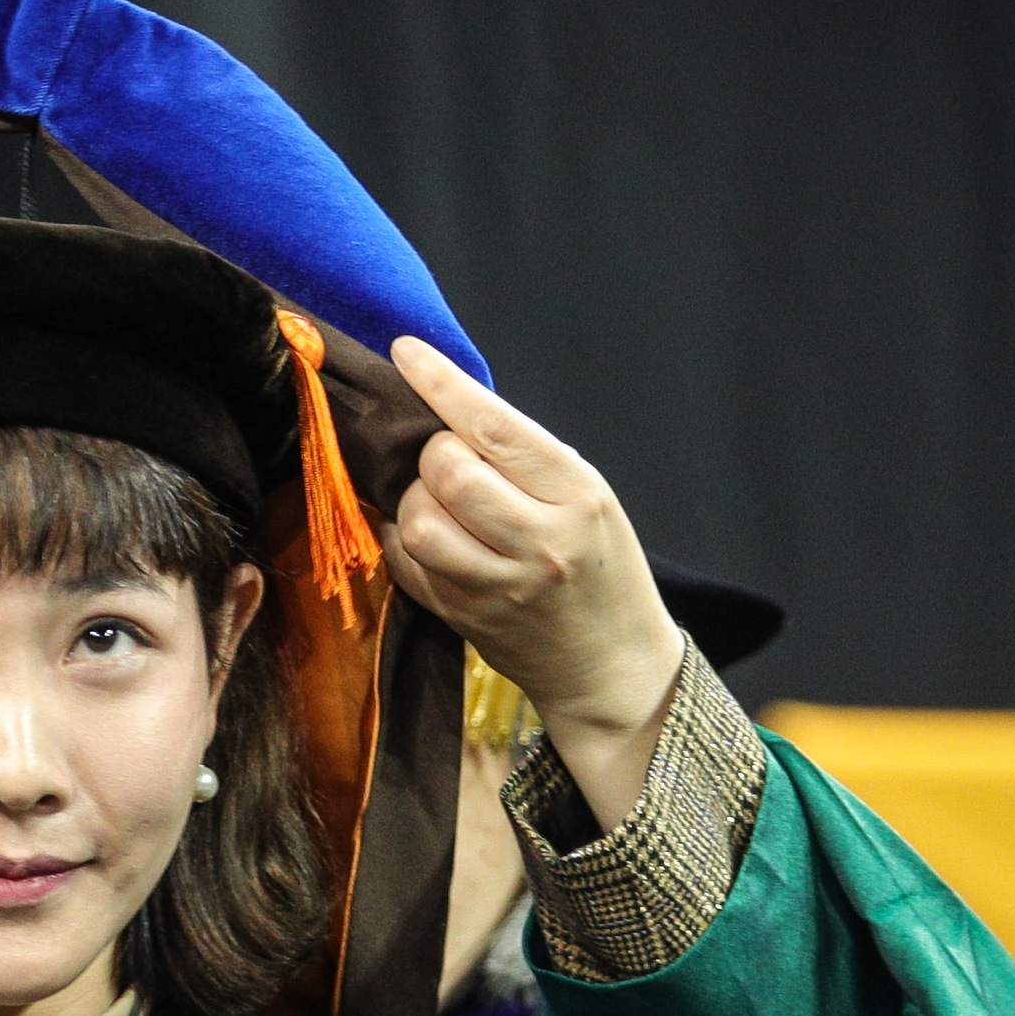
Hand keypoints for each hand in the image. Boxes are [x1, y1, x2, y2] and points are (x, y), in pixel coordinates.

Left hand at [378, 337, 683, 829]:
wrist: (612, 663)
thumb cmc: (601, 567)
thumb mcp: (587, 498)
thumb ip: (525, 459)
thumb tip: (450, 407)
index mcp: (577, 494)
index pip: (494, 427)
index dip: (441, 384)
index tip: (405, 352)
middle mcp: (540, 540)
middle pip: (447, 471)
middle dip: (433, 455)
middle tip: (450, 465)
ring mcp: (498, 585)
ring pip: (418, 520)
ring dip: (413, 501)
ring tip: (439, 505)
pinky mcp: (464, 617)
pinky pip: (406, 563)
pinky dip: (402, 541)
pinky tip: (427, 538)